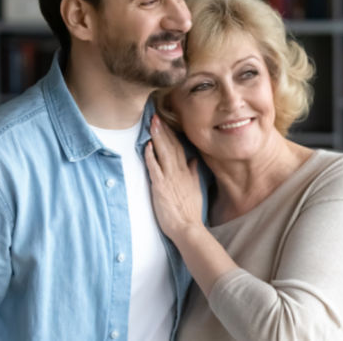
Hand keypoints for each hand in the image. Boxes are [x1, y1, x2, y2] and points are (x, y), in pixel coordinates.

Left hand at [145, 114, 203, 240]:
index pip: (179, 147)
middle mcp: (179, 172)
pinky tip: (147, 146)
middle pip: (171, 146)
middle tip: (156, 115)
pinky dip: (151, 156)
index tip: (166, 122)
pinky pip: (155, 168)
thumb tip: (194, 160)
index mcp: (186, 171)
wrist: (187, 227)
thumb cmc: (190, 210)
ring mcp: (170, 178)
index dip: (171, 134)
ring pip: (163, 153)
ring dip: (157, 137)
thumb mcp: (195, 188)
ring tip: (152, 123)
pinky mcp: (160, 186)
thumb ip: (193, 173)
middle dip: (163, 130)